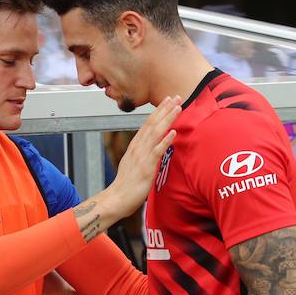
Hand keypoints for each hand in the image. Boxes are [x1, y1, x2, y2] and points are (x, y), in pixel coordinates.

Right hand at [101, 95, 180, 217]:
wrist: (117, 198)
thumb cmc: (126, 184)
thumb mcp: (133, 164)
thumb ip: (142, 154)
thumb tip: (151, 148)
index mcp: (135, 146)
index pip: (148, 124)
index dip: (159, 111)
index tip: (168, 101)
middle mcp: (138, 147)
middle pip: (152, 123)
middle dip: (165, 109)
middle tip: (176, 96)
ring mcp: (142, 156)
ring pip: (156, 132)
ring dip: (167, 118)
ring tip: (178, 107)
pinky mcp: (146, 167)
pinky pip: (157, 151)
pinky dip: (165, 140)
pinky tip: (173, 131)